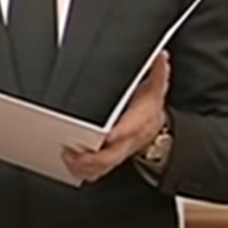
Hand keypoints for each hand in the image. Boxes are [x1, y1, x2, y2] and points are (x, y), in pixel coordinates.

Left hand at [62, 51, 169, 182]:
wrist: (158, 130)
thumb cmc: (150, 108)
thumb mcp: (156, 88)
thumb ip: (157, 71)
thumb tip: (160, 55)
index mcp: (138, 122)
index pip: (128, 130)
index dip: (116, 135)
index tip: (103, 136)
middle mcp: (127, 141)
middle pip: (111, 155)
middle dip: (92, 156)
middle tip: (71, 149)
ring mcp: (118, 153)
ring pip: (102, 167)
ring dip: (84, 166)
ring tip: (67, 157)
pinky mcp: (110, 159)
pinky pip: (97, 171)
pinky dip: (84, 172)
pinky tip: (70, 165)